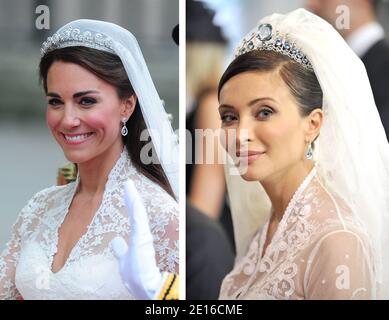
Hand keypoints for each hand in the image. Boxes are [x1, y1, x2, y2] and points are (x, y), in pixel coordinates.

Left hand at [110, 180, 162, 298]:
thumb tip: (115, 240)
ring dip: (132, 197)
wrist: (149, 288)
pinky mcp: (143, 236)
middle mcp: (142, 235)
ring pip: (137, 212)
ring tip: (128, 184)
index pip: (134, 220)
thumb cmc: (138, 277)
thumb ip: (121, 250)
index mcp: (138, 240)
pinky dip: (133, 202)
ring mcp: (143, 235)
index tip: (128, 197)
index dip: (131, 208)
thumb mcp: (125, 261)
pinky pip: (137, 216)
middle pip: (136, 212)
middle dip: (131, 198)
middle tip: (128, 184)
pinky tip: (130, 191)